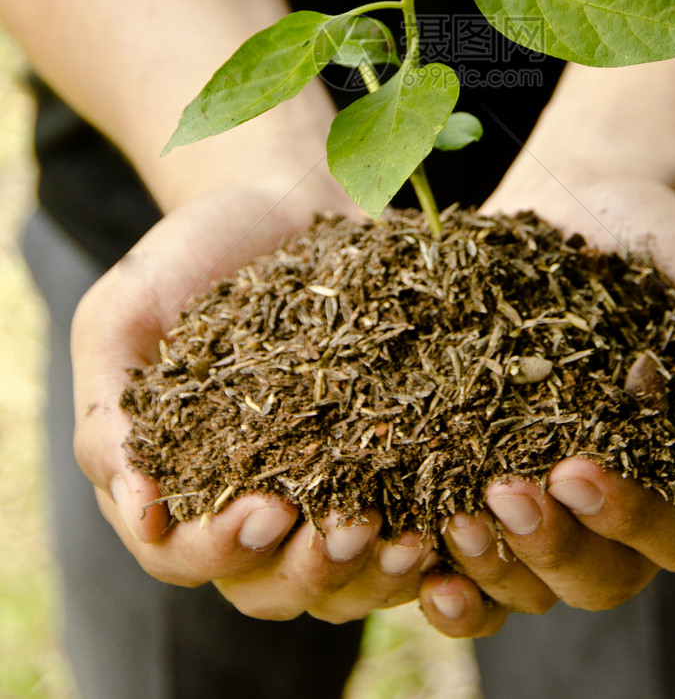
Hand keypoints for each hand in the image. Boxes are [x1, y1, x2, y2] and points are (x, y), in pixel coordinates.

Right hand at [71, 179, 433, 620]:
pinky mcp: (385, 458)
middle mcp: (248, 499)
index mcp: (175, 481)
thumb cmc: (189, 253)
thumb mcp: (122, 313)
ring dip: (375, 571)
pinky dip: (429, 535)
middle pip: (271, 587)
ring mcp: (321, 486)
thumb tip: (139, 511)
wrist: (279, 196)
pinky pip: (407, 523)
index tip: (264, 508)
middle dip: (309, 570)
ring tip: (412, 535)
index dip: (220, 549)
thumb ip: (108, 409)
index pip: (183, 556)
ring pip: (342, 578)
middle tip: (348, 526)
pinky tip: (458, 514)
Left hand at [418, 169, 674, 637]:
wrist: (593, 196)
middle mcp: (629, 507)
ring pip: (532, 583)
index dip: (630, 519)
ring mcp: (554, 499)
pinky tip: (406, 545)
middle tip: (504, 495)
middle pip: (602, 579)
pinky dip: (443, 566)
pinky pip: (471, 554)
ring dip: (492, 566)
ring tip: (450, 521)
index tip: (574, 470)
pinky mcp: (487, 474)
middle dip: (553, 547)